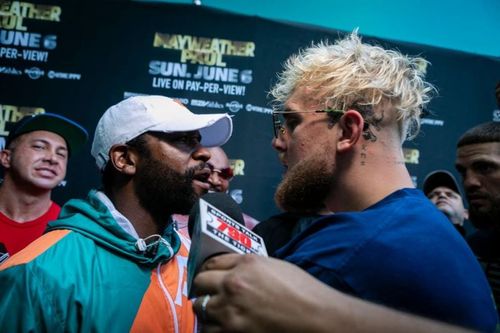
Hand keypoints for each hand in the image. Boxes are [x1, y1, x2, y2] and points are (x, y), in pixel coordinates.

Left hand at [192, 253, 328, 332]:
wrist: (315, 317)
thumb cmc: (302, 290)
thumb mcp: (274, 266)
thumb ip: (248, 266)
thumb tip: (233, 271)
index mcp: (245, 264)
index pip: (211, 263)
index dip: (208, 270)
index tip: (209, 277)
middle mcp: (233, 283)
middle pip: (200, 283)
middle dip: (203, 288)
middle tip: (209, 294)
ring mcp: (230, 309)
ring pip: (200, 307)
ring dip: (207, 309)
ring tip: (216, 312)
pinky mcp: (232, 331)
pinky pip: (208, 329)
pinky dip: (213, 327)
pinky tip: (223, 326)